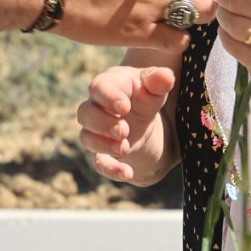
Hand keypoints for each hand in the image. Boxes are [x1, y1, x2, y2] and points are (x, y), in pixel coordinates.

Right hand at [76, 65, 178, 185]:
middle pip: (85, 113)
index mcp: (107, 85)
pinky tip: (128, 174)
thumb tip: (166, 76)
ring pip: (86, 138)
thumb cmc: (145, 94)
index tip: (125, 107)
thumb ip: (159, 80)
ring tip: (124, 148)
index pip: (98, 88)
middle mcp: (95, 107)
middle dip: (103, 123)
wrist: (142, 115)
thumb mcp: (155, 86)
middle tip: (124, 130)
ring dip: (103, 145)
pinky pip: (99, 163)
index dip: (109, 98)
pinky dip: (111, 170)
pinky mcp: (102, 151)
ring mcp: (96, 130)